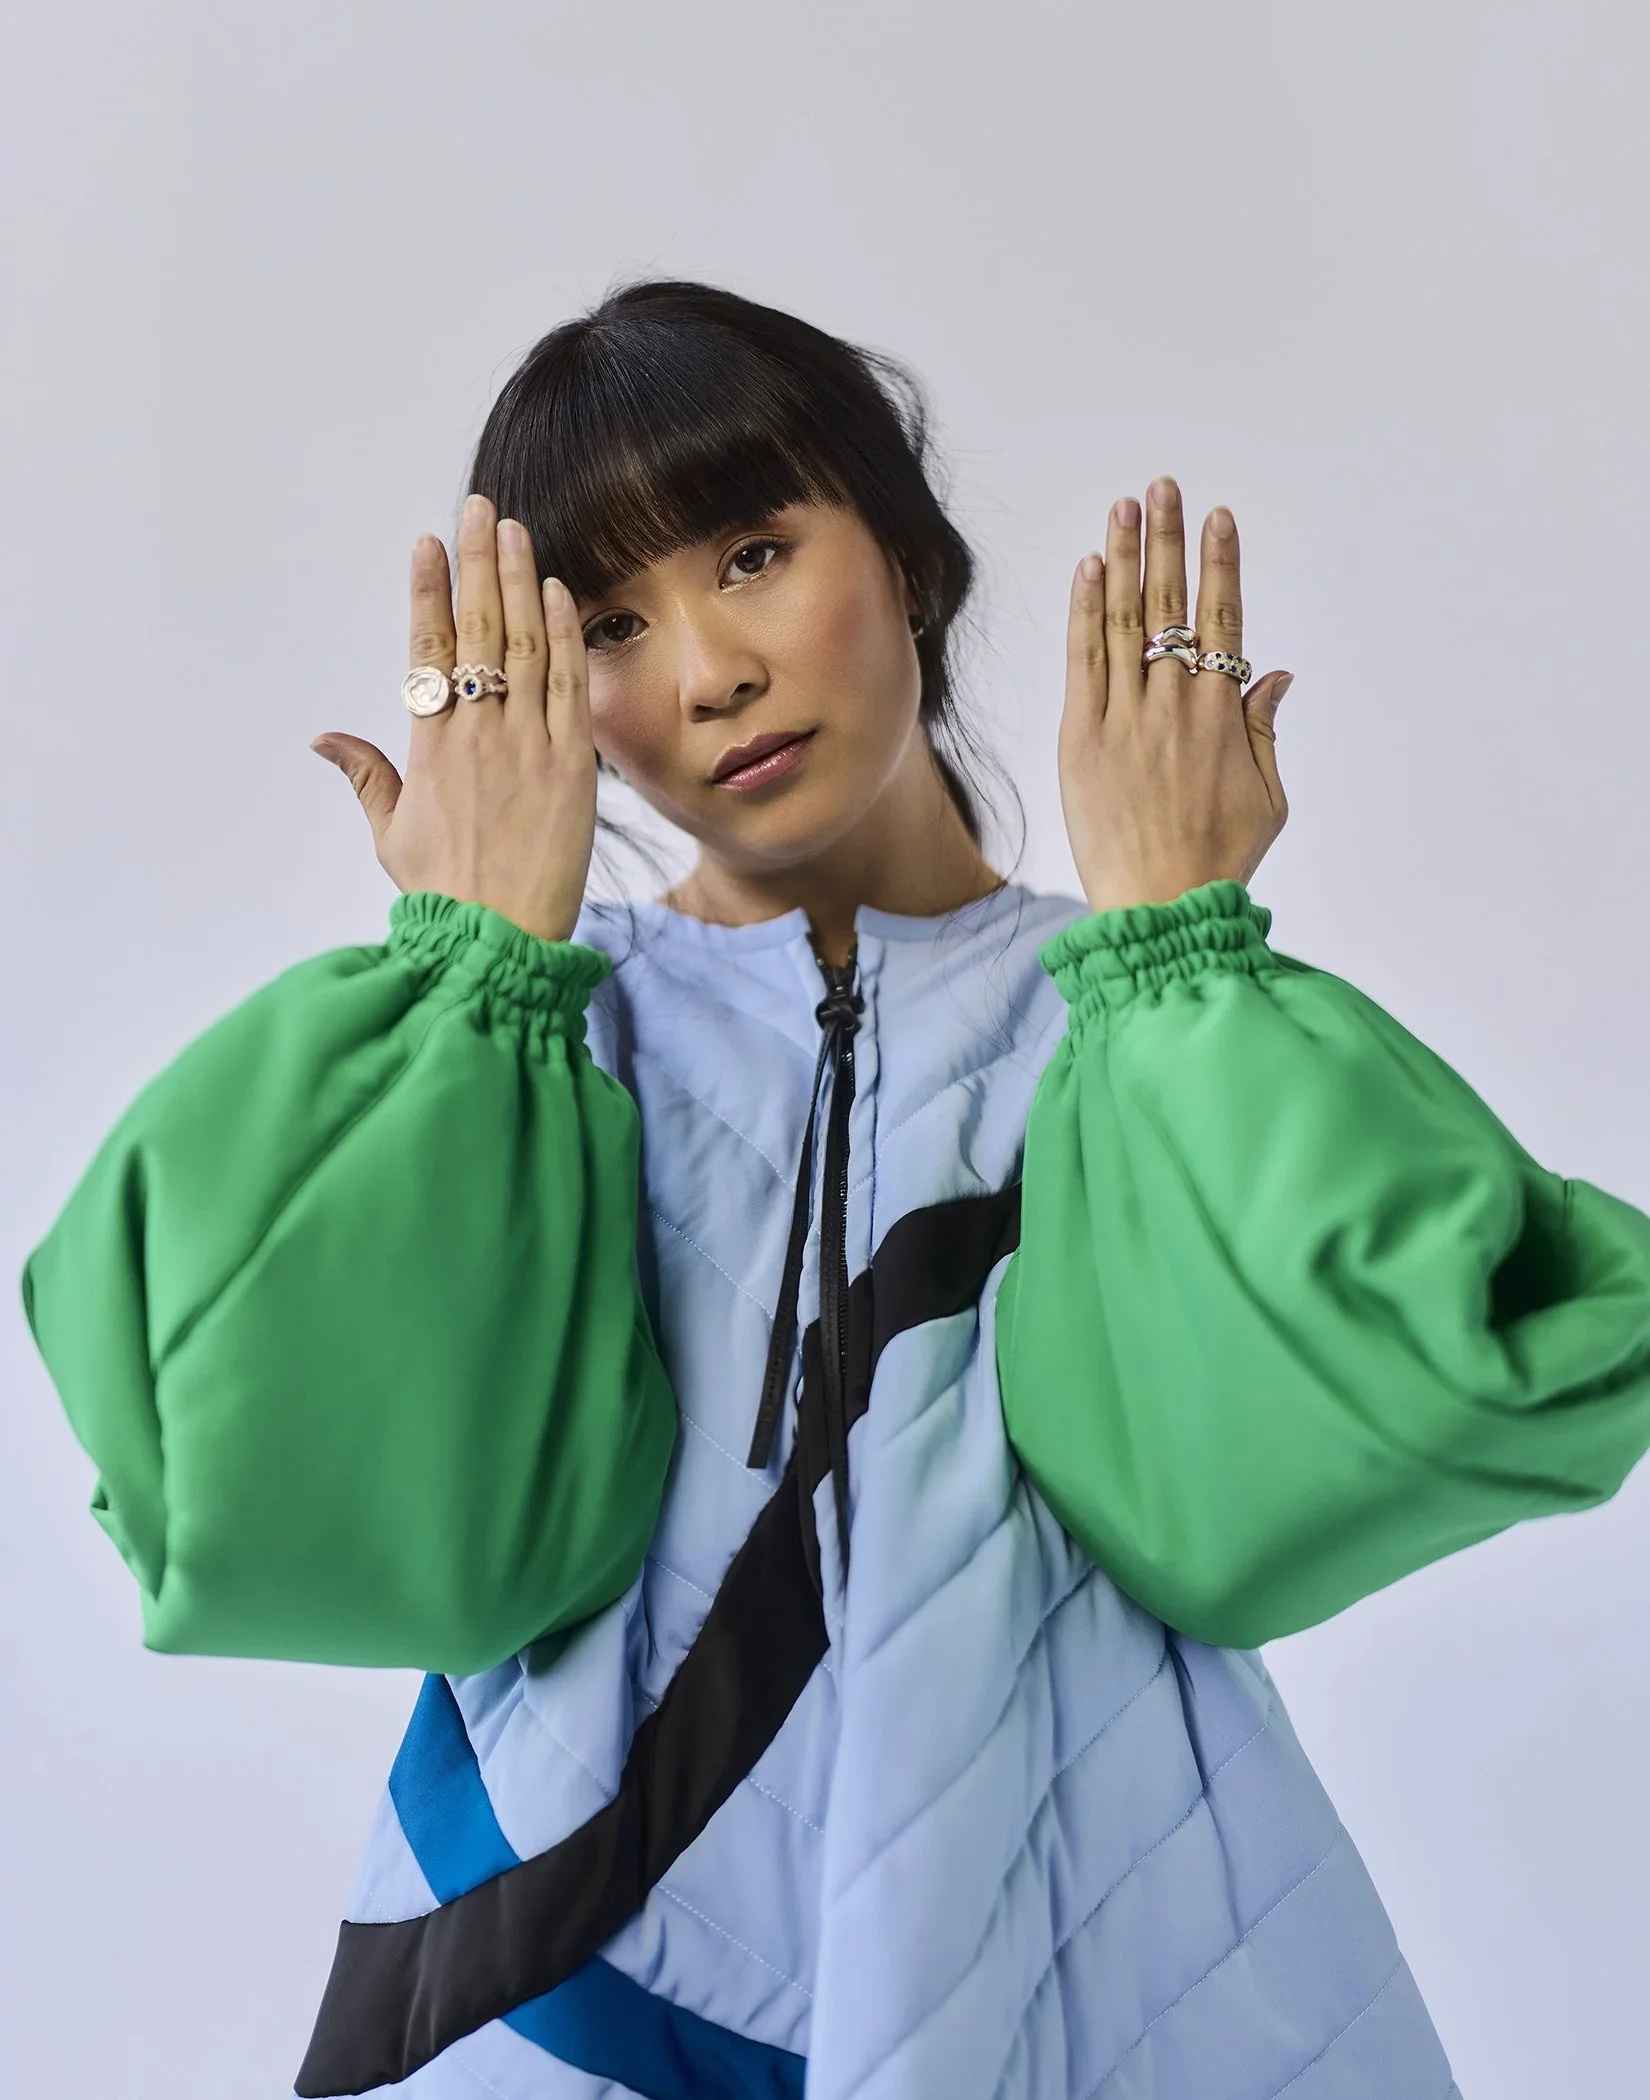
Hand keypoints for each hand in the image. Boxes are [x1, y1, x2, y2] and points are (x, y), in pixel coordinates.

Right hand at [311, 493, 597, 943]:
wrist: (497, 937)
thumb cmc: (444, 893)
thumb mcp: (390, 833)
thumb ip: (364, 775)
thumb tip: (323, 740)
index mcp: (428, 745)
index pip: (426, 648)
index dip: (429, 591)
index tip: (429, 545)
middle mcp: (476, 732)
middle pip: (476, 629)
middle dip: (478, 561)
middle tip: (479, 508)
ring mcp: (527, 743)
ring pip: (523, 643)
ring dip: (521, 580)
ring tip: (517, 530)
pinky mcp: (572, 763)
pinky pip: (568, 684)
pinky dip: (564, 634)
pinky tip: (559, 592)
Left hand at [1057, 476, 1293, 915]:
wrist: (1161, 904)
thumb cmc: (1218, 859)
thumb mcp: (1268, 796)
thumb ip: (1266, 728)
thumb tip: (1276, 673)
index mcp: (1223, 712)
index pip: (1223, 618)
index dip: (1219, 563)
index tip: (1218, 518)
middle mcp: (1175, 701)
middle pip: (1170, 602)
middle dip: (1167, 538)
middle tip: (1164, 487)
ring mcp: (1125, 715)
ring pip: (1123, 618)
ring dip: (1123, 556)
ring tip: (1125, 507)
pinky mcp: (1081, 735)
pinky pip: (1083, 658)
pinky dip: (1084, 609)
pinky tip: (1087, 567)